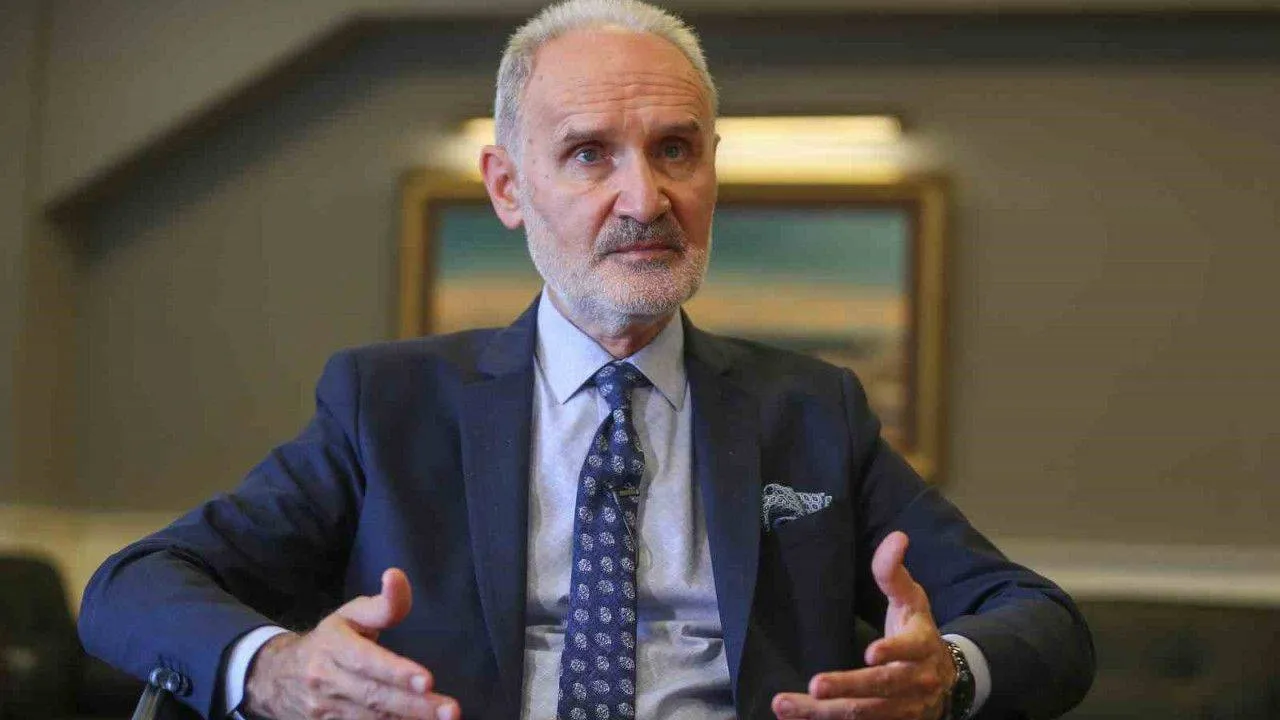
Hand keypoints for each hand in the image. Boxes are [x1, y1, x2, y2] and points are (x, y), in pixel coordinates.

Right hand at [244, 568, 459, 719]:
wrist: (277, 677)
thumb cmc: (329, 640)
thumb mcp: (351, 615)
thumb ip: (383, 603)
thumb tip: (396, 575)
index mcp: (333, 645)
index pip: (366, 661)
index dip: (396, 672)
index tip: (428, 680)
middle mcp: (326, 680)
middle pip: (374, 696)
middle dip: (414, 705)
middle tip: (449, 710)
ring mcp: (324, 710)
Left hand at [771, 532, 955, 719]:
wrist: (948, 680)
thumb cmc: (918, 632)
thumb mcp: (911, 600)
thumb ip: (894, 572)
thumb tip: (897, 537)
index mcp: (921, 646)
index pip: (909, 649)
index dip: (892, 651)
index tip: (871, 653)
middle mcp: (914, 682)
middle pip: (880, 688)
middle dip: (848, 688)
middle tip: (816, 687)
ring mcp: (903, 709)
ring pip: (863, 714)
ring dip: (823, 713)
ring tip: (786, 705)